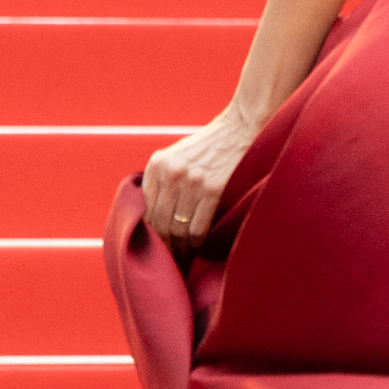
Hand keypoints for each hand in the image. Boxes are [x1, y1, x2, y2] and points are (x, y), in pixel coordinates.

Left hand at [143, 103, 261, 246]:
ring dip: (182, 248)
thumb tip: (156, 217)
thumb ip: (165, 180)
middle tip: (172, 260)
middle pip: (159, 223)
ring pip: (177, 229)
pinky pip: (198, 227)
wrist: (241, 128)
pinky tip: (201, 246)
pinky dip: (198, 242)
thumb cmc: (212, 147)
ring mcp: (192, 181)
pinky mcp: (213, 189)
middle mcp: (170, 172)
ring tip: (186, 257)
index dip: (151, 234)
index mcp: (157, 165)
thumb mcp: (178, 156)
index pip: (146, 210)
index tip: (159, 248)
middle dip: (165, 246)